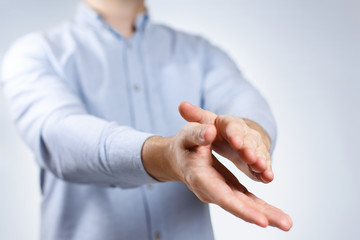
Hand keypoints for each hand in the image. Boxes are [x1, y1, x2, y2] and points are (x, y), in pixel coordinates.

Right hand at [142, 123, 292, 230]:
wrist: (178, 158)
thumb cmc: (183, 145)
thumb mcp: (186, 135)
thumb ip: (196, 133)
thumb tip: (209, 132)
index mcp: (199, 176)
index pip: (222, 195)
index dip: (241, 208)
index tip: (261, 220)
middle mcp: (210, 189)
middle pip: (237, 205)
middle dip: (260, 215)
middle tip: (286, 224)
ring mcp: (220, 192)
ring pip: (244, 205)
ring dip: (266, 214)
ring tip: (286, 223)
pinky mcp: (228, 190)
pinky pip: (245, 200)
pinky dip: (260, 208)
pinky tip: (276, 215)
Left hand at [179, 102, 272, 182]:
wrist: (228, 137)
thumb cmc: (213, 128)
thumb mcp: (204, 121)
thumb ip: (194, 116)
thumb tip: (182, 105)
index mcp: (228, 123)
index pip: (233, 126)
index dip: (235, 134)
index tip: (235, 142)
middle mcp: (244, 132)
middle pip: (250, 140)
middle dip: (251, 149)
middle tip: (251, 159)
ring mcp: (253, 146)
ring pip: (259, 152)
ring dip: (261, 161)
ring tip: (262, 170)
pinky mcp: (258, 158)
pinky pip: (263, 164)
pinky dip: (266, 171)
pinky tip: (268, 178)